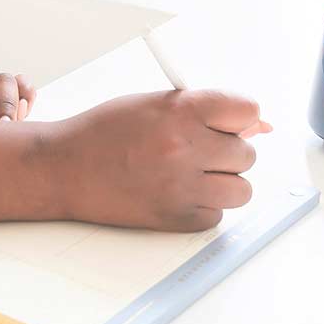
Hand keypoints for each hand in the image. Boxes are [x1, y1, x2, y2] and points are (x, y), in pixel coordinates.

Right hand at [52, 89, 268, 231]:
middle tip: (197, 148)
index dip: (240, 116)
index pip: (247, 110)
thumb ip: (204, 110)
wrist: (65, 168)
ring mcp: (183, 188)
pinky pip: (216, 215)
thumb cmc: (104, 131)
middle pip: (247, 154)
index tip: (230, 122)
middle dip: (227, 151)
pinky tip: (174, 191)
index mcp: (181, 112)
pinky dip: (202, 205)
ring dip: (222, 181)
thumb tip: (259, 124)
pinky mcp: (178, 219)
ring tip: (189, 172)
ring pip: (241, 190)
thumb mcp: (153, 104)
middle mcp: (185, 149)